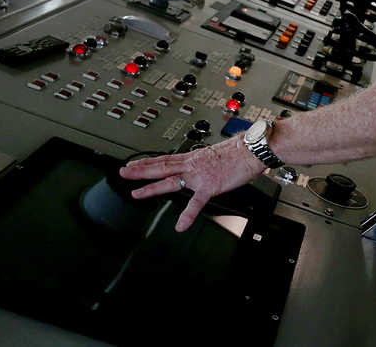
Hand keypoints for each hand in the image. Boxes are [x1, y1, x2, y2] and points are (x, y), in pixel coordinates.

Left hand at [120, 137, 263, 231]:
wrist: (253, 149)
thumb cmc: (240, 151)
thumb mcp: (217, 154)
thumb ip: (206, 162)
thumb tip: (205, 166)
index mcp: (193, 157)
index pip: (165, 159)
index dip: (147, 161)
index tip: (133, 163)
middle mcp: (192, 164)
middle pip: (160, 166)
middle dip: (140, 170)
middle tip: (123, 173)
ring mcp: (199, 175)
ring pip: (169, 180)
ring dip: (152, 187)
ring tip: (136, 193)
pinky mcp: (210, 186)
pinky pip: (195, 203)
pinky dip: (187, 215)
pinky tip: (180, 225)